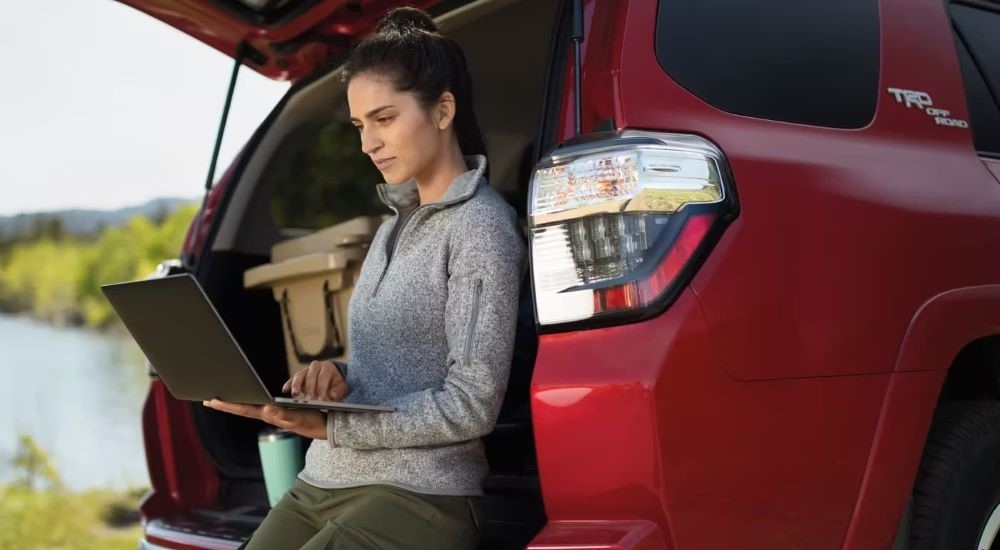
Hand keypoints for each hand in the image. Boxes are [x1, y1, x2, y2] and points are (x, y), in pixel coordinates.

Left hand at [202, 400, 326, 439]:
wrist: (328, 426)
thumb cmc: (314, 423)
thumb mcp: (300, 419)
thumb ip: (284, 415)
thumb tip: (267, 408)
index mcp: (270, 415)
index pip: (243, 409)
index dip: (227, 404)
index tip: (211, 400)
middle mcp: (269, 414)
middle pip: (243, 407)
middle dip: (226, 403)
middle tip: (208, 399)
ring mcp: (275, 412)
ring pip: (250, 406)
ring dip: (236, 402)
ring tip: (223, 397)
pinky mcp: (282, 410)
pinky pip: (261, 404)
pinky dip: (251, 400)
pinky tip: (249, 397)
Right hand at [282, 360, 348, 401]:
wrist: (333, 379)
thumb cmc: (338, 384)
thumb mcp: (343, 387)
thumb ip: (339, 391)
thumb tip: (333, 396)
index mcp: (328, 367)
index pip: (324, 376)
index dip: (322, 388)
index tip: (321, 399)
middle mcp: (316, 366)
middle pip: (310, 375)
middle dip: (310, 388)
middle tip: (309, 399)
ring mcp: (306, 371)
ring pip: (300, 375)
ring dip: (297, 385)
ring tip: (295, 395)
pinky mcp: (299, 377)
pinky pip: (292, 379)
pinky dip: (289, 384)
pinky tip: (285, 390)